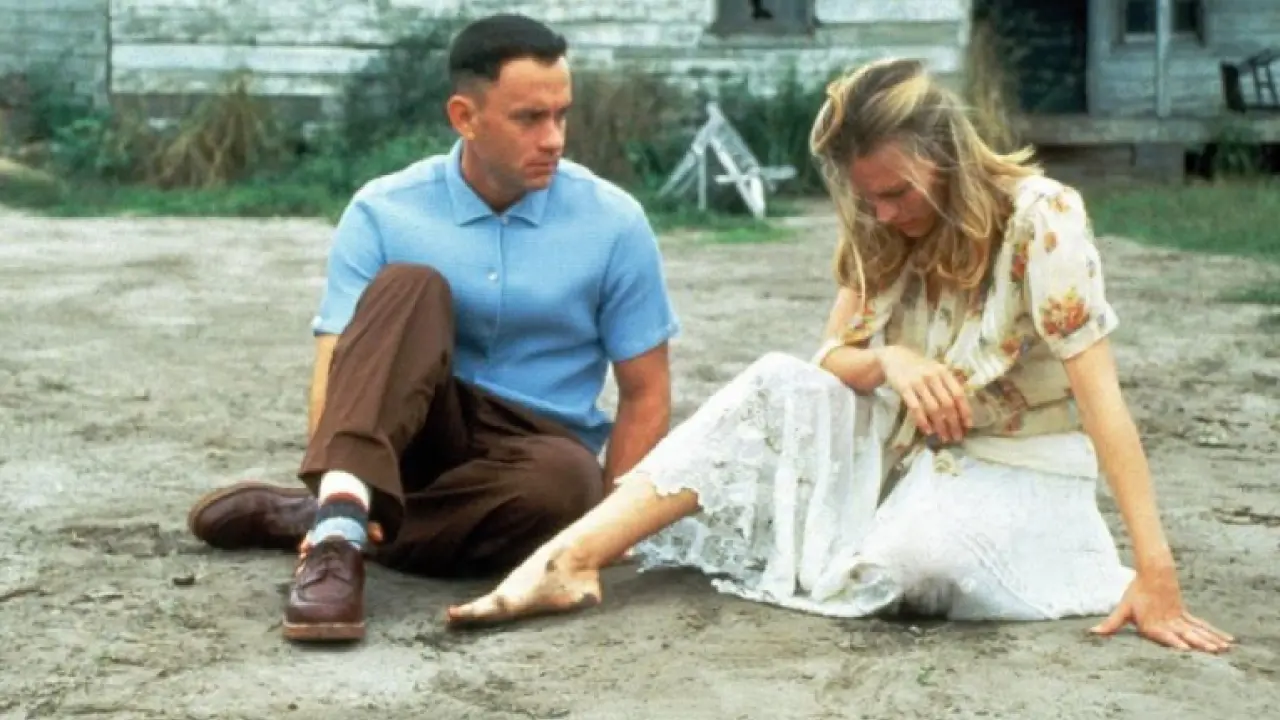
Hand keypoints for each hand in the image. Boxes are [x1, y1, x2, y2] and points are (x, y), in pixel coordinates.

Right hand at [875, 345, 972, 442]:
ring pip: (933, 408)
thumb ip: (950, 384)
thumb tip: (964, 407)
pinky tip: (927, 431)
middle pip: (947, 404)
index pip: (959, 394)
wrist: (894, 357)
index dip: (965, 411)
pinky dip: (923, 421)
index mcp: (944, 371)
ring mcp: (918, 382)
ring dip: (940, 426)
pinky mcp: (904, 388)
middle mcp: (933, 376)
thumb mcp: (937, 369)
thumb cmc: (920, 367)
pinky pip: (915, 408)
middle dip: (953, 423)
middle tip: (956, 437)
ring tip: (944, 437)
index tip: (967, 426)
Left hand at [1091, 567, 1232, 652]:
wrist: (1154, 571)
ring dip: (1212, 640)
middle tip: (1213, 651)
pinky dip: (1216, 632)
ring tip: (1224, 650)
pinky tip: (1229, 640)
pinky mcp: (1186, 614)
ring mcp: (1180, 618)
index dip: (1174, 642)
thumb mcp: (1123, 609)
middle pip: (1187, 634)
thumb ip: (1110, 624)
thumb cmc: (1136, 592)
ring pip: (1198, 630)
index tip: (1184, 648)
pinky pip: (1203, 625)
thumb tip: (1092, 633)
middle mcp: (1169, 622)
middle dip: (1200, 643)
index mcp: (1153, 624)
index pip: (1164, 635)